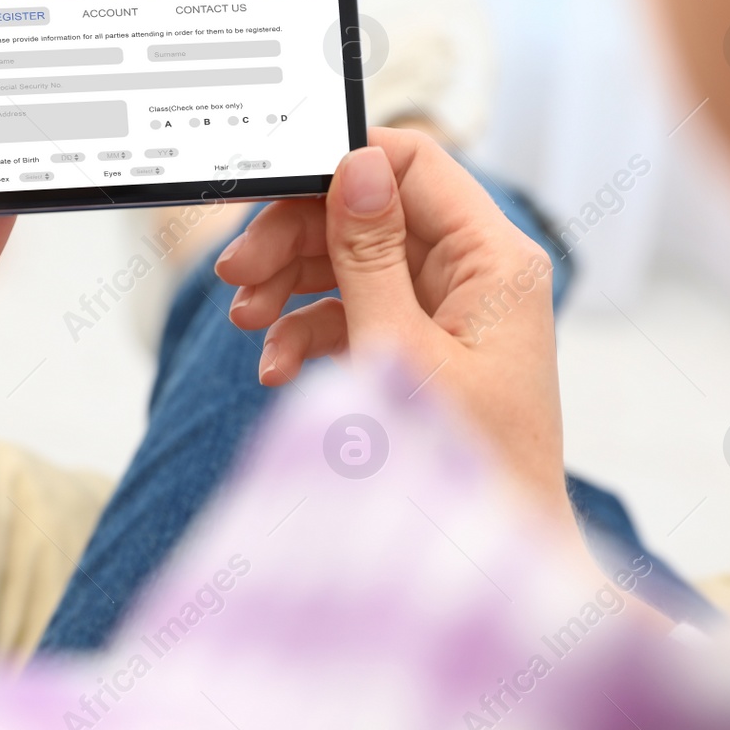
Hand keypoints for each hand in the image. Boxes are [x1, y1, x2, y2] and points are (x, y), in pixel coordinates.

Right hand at [214, 128, 568, 521]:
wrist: (480, 566)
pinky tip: (276, 368)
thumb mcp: (399, 351)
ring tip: (247, 326)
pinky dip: (306, 333)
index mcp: (493, 259)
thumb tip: (353, 166)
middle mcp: (473, 274)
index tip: (268, 190)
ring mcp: (444, 311)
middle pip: (367, 210)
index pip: (412, 163)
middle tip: (235, 276)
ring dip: (289, 288)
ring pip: (349, 261)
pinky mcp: (416, 347)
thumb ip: (370, 255)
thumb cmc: (464, 468)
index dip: (339, 164)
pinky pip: (349, 312)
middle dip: (295, 239)